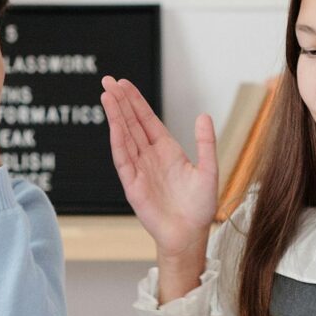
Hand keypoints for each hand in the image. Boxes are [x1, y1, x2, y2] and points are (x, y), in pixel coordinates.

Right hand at [102, 76, 217, 294]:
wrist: (189, 235)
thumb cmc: (199, 207)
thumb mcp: (209, 170)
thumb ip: (206, 143)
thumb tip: (203, 115)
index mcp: (166, 150)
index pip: (146, 120)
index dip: (135, 102)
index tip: (123, 84)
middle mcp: (150, 156)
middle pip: (131, 123)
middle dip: (120, 102)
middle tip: (108, 81)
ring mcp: (139, 169)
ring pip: (124, 137)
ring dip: (116, 117)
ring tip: (106, 96)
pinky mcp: (132, 185)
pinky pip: (123, 159)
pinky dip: (118, 141)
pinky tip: (114, 125)